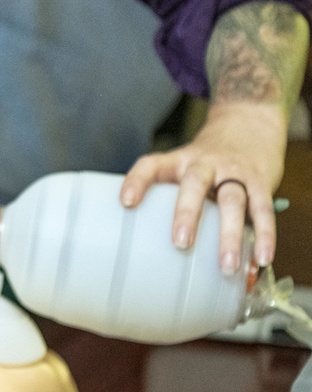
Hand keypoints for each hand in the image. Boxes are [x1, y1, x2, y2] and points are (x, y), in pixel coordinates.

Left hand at [120, 99, 287, 273]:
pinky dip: (264, 233)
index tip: (126, 202)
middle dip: (187, 213)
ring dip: (228, 234)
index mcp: (179, 161)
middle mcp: (204, 164)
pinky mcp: (260, 181)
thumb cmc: (207, 160)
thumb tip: (148, 245)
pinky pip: (263, 208)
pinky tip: (262, 257)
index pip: (152, 165)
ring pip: (232, 200)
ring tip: (226, 265)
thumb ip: (168, 196)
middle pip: (194, 184)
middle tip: (180, 243)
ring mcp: (233, 172)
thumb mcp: (182, 166)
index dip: (137, 180)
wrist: (247, 126)